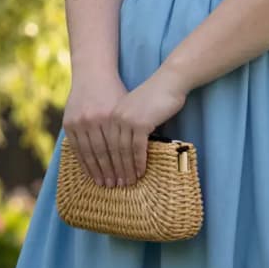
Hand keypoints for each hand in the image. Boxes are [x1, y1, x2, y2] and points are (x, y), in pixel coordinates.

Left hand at [62, 66, 187, 187]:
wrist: (169, 82)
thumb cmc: (153, 98)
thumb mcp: (133, 113)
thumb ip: (125, 127)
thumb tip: (121, 150)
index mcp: (108, 115)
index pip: (100, 144)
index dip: (100, 163)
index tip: (102, 177)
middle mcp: (113, 118)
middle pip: (109, 149)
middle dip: (111, 170)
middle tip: (114, 185)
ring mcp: (126, 120)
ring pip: (122, 151)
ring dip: (125, 169)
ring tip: (128, 182)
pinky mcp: (140, 123)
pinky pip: (137, 147)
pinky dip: (138, 161)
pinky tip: (140, 172)